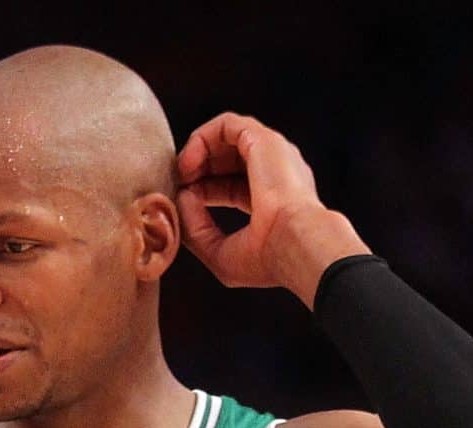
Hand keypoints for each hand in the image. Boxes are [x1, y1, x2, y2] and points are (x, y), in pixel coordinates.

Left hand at [175, 113, 371, 299]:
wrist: (295, 244)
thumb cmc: (267, 256)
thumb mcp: (219, 252)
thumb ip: (196, 228)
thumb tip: (183, 197)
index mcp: (272, 200)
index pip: (229, 186)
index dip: (201, 191)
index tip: (183, 204)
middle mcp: (275, 172)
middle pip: (228, 159)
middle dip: (197, 170)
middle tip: (178, 185)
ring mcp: (272, 154)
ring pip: (227, 137)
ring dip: (196, 151)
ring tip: (181, 173)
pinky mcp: (263, 140)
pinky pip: (227, 124)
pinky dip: (201, 138)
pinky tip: (188, 162)